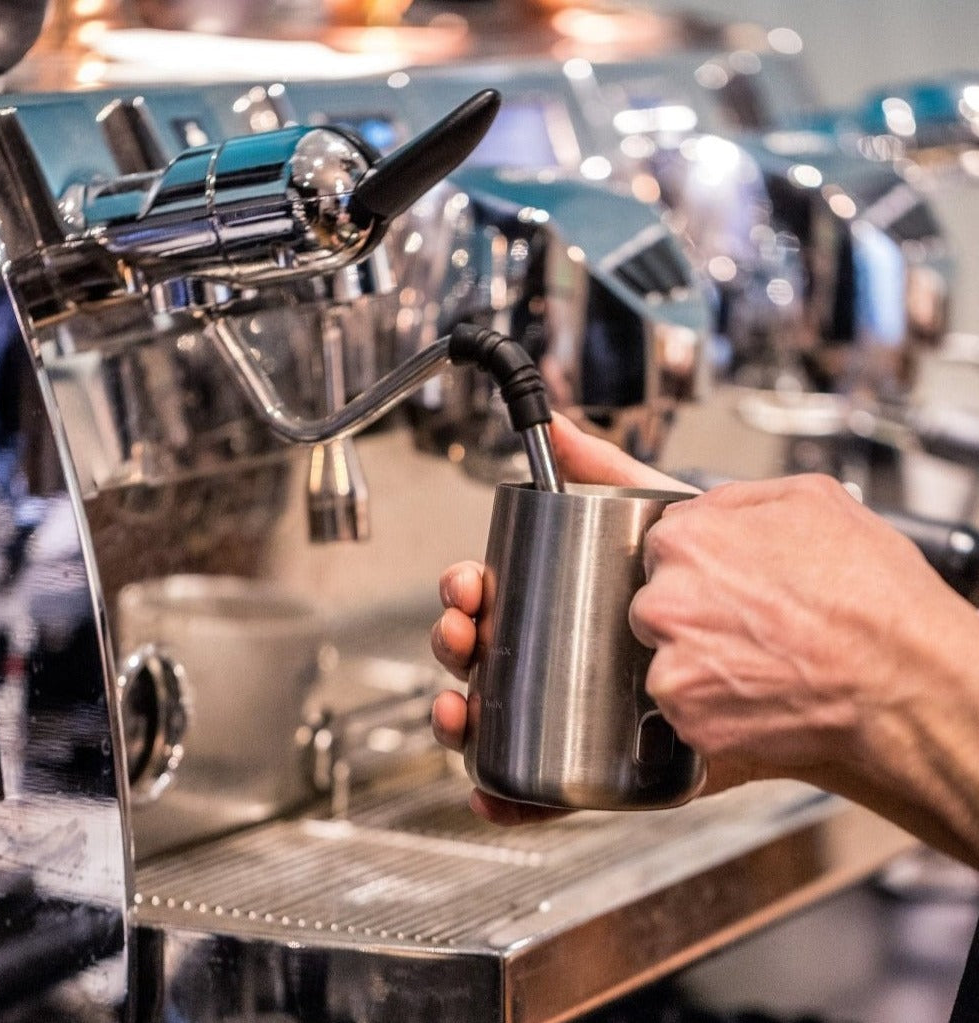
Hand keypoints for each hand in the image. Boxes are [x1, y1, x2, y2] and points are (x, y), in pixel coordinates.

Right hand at [430, 412, 698, 823]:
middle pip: (483, 654)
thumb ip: (607, 469)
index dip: (468, 590)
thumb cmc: (736, 587)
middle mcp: (558, 657)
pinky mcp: (598, 771)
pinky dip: (505, 792)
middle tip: (461, 632)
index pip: (496, 595)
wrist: (808, 661)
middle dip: (456, 643)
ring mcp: (573, 714)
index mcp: (561, 602)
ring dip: (461, 716)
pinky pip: (538, 787)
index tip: (466, 582)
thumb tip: (558, 424)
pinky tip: (491, 791)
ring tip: (459, 709)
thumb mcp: (661, 519)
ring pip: (494, 718)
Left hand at [631, 472, 978, 866]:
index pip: (662, 547)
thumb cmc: (873, 596)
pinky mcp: (688, 720)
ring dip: (703, 661)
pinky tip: (762, 693)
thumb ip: (735, 498)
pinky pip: (686, 709)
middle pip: (658, 602)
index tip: (729, 580)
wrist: (908, 682)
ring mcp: (672, 665)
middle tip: (755, 622)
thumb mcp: (811, 499)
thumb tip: (701, 505)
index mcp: (685, 542)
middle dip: (695, 611)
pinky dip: (716, 707)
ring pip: (668, 657)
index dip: (702, 563)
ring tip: (764, 660)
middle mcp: (665, 602)